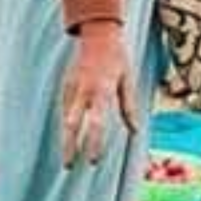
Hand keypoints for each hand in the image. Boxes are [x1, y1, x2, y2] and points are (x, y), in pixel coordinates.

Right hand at [61, 20, 138, 167]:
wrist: (98, 34)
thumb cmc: (117, 59)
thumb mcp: (128, 82)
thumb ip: (129, 107)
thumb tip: (134, 131)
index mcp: (101, 91)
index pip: (96, 123)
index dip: (93, 143)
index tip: (93, 160)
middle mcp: (83, 91)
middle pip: (71, 124)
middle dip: (69, 146)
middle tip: (68, 166)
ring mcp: (72, 88)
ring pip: (65, 118)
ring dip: (66, 139)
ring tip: (68, 159)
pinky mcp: (66, 86)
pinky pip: (65, 110)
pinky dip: (67, 125)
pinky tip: (68, 138)